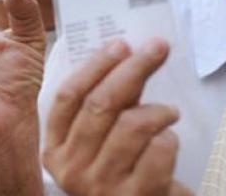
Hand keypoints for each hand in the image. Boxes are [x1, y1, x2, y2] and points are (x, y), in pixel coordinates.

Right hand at [42, 39, 185, 195]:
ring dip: (158, 110)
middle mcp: (71, 170)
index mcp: (55, 148)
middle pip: (100, 104)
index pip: (68, 96)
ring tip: (169, 111)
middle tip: (157, 48)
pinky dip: (170, 138)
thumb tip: (127, 52)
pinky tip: (168, 141)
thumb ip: (106, 103)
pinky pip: (158, 149)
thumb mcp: (101, 139)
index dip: (95, 65)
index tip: (120, 44)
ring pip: (131, 125)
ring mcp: (101, 186)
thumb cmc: (124, 170)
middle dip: (133, 69)